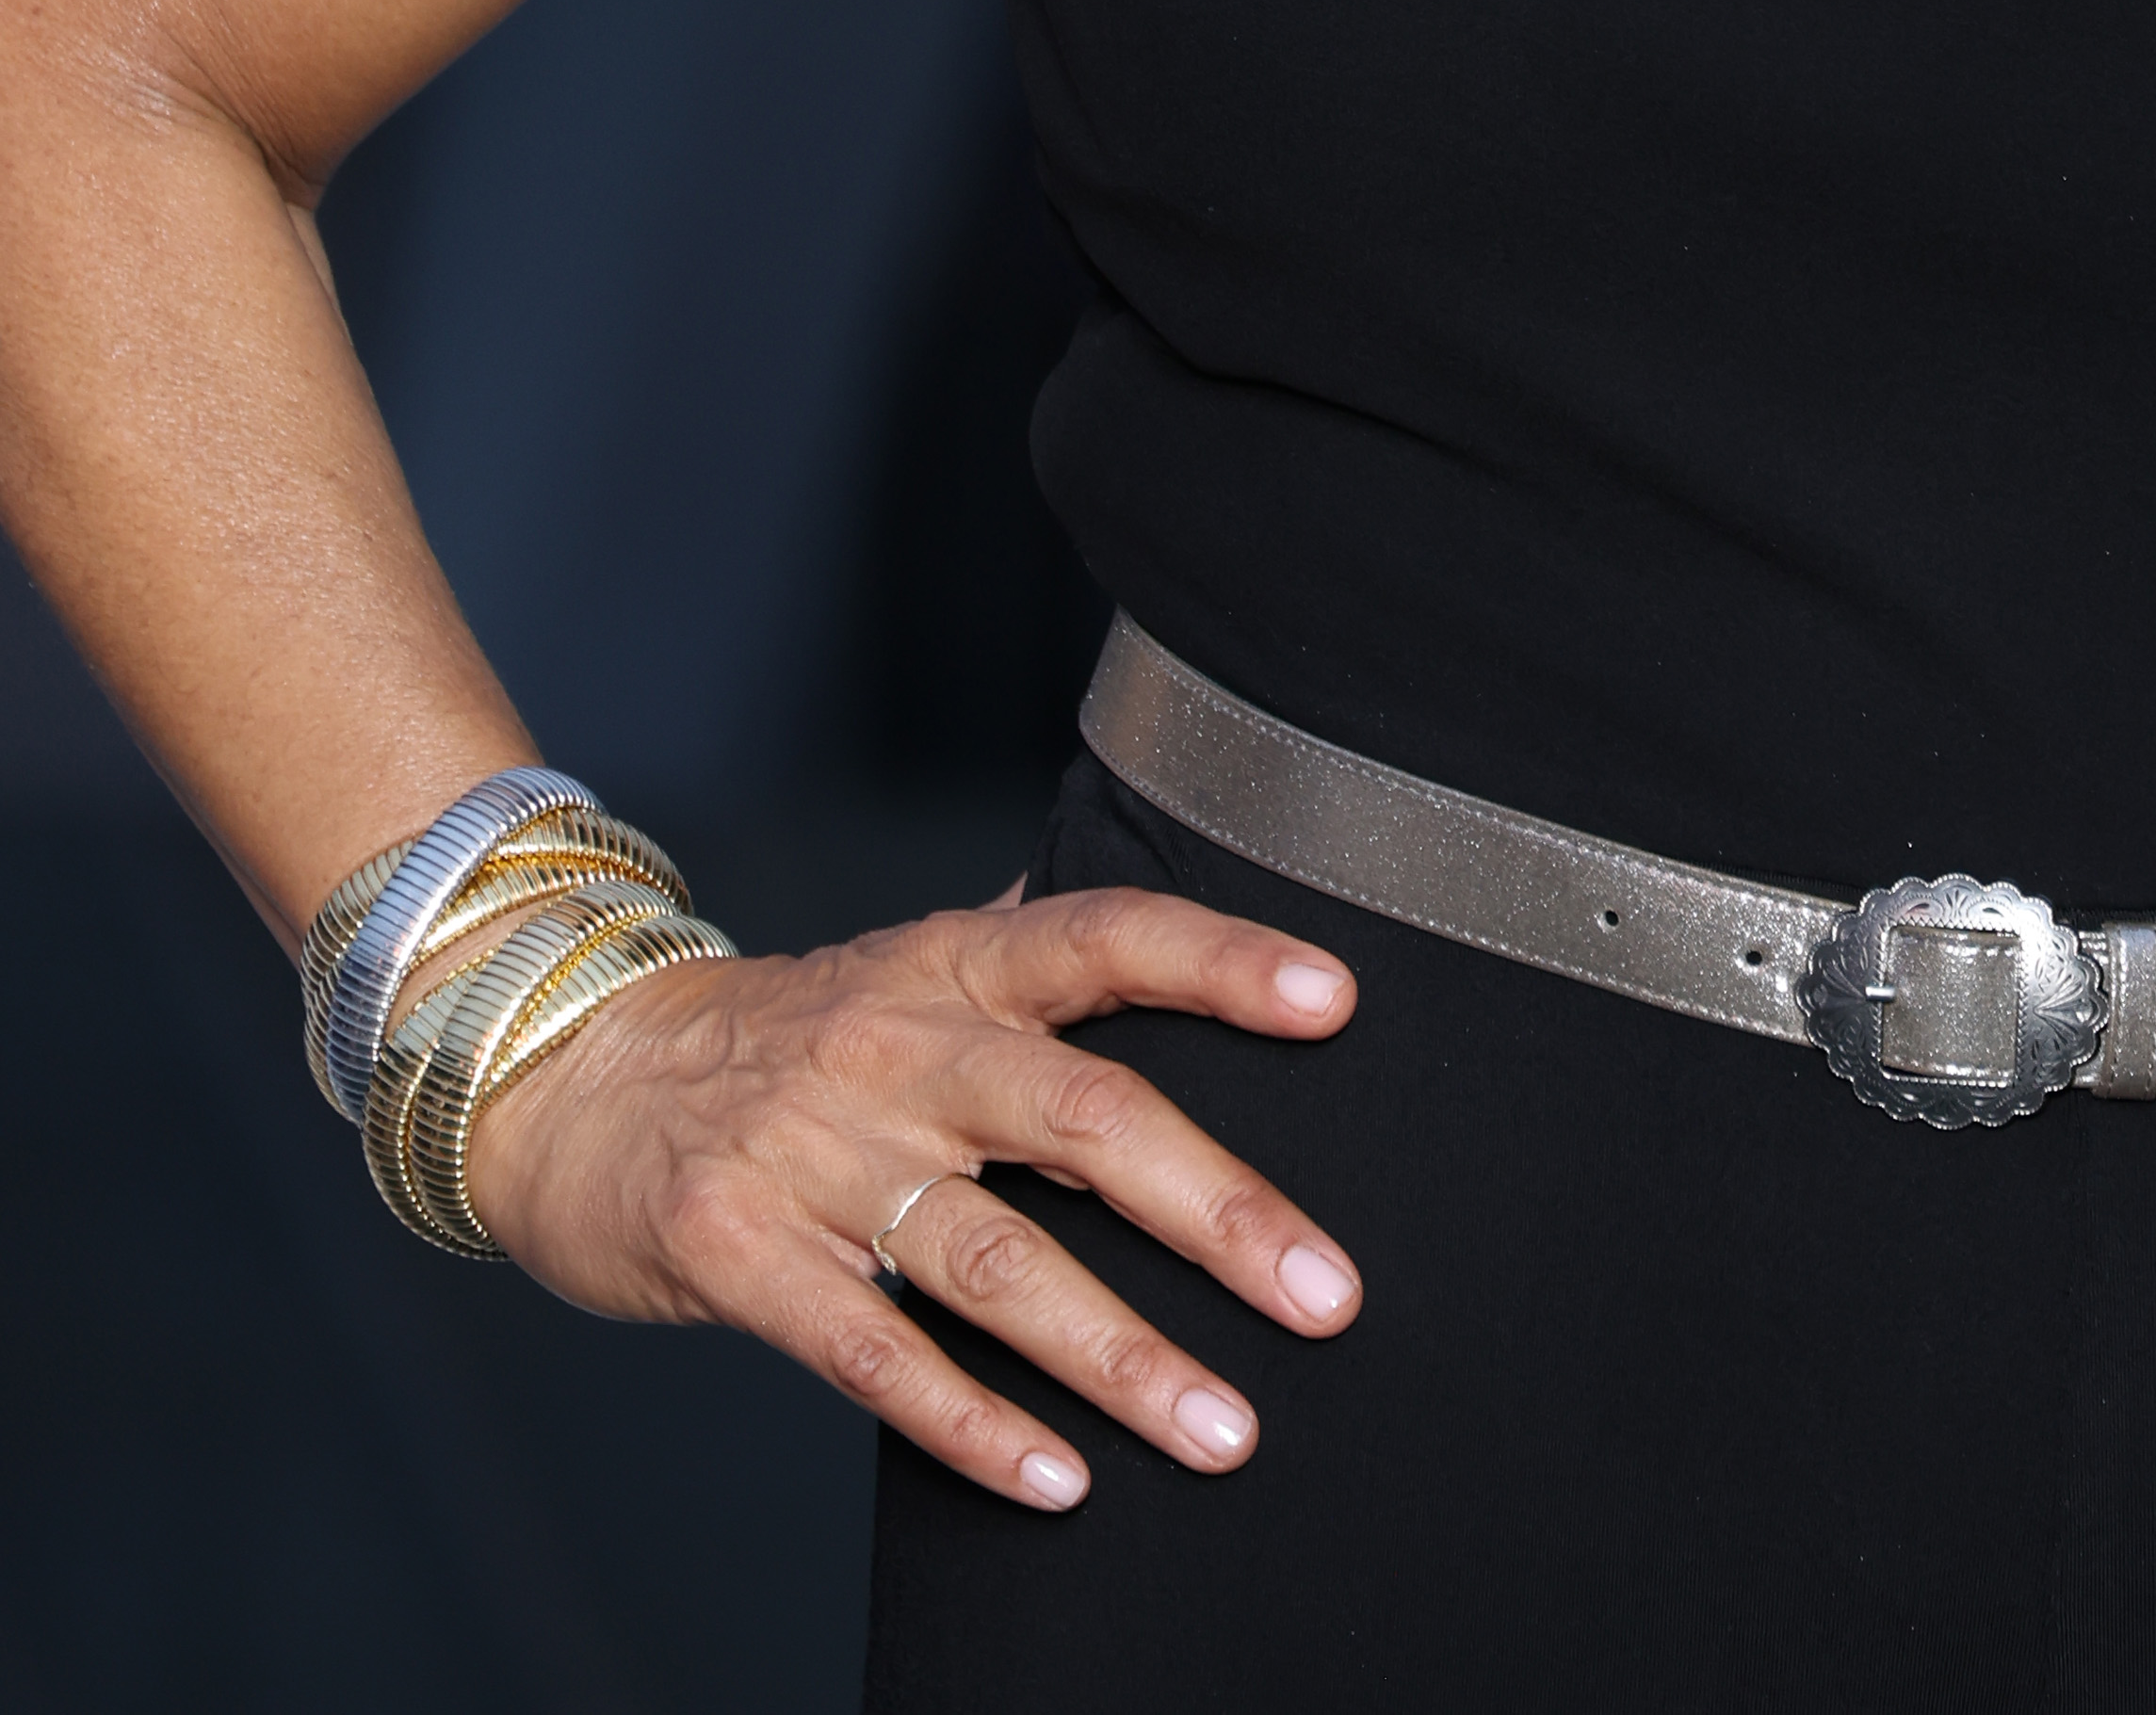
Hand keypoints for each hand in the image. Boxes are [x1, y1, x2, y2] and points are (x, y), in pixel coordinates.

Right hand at [457, 883, 1360, 1502]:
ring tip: (1224, 1430)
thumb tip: (1173, 925)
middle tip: (1326, 1296)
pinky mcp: (746, 1258)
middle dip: (1216, 1209)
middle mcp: (898, 1046)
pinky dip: (972, 1425)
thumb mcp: (905, 963)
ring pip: (995, 1260)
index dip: (1222, 959)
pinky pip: (877, 1354)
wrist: (567, 1074)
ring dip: (1120, 1355)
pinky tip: (1061, 1481)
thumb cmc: (778, 1032)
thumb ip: (1028, 953)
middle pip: (1080, 1114)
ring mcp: (818, 1153)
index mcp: (953, 965)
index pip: (1105, 936)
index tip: (1336, 1004)